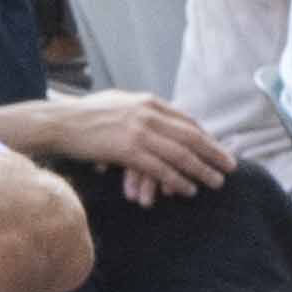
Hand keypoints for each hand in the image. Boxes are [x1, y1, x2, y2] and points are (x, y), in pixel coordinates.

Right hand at [11, 90, 237, 198]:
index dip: (205, 137)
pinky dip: (178, 180)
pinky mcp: (128, 150)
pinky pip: (161, 168)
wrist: (60, 122)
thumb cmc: (84, 115)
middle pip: (191, 136)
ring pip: (180, 154)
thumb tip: (155, 114)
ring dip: (202, 170)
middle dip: (214, 152)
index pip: (186, 120)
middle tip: (230, 167)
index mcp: (148, 102)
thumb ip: (140, 108)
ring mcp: (139, 131)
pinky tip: (188, 190)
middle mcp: (149, 114)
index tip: (217, 149)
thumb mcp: (118, 102)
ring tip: (216, 182)